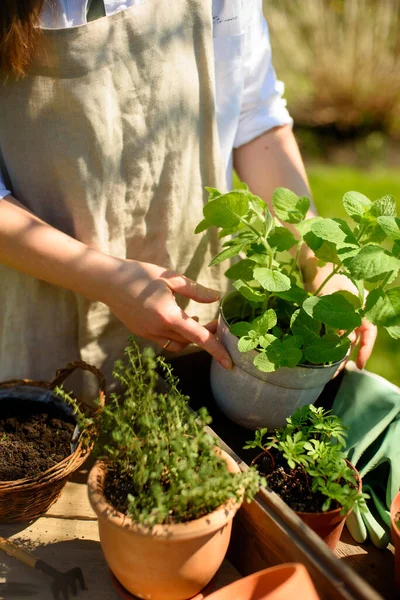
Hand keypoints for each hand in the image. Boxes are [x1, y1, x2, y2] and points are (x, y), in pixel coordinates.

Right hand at [101, 259, 231, 368]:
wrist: (108, 281)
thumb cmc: (140, 274)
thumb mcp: (171, 277)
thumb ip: (195, 290)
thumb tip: (215, 298)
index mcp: (169, 316)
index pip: (199, 338)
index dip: (216, 350)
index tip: (230, 363)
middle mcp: (159, 329)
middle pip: (190, 342)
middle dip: (206, 336)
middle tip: (216, 322)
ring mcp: (148, 334)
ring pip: (177, 344)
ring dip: (190, 337)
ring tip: (198, 320)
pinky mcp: (141, 333)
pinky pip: (164, 341)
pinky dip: (176, 336)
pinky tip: (178, 320)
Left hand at [303, 262, 376, 369]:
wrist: (316, 268)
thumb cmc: (329, 277)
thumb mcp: (337, 298)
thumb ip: (341, 319)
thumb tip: (345, 340)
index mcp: (363, 309)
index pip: (369, 333)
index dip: (365, 349)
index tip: (359, 364)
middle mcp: (355, 315)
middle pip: (355, 341)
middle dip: (347, 359)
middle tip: (336, 374)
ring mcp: (343, 317)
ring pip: (343, 341)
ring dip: (336, 356)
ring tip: (328, 371)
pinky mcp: (330, 319)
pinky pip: (331, 335)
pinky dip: (327, 346)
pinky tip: (319, 358)